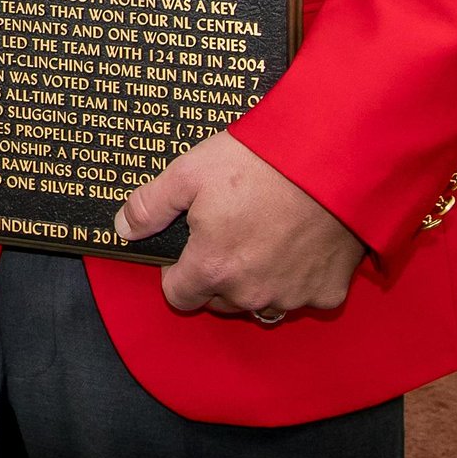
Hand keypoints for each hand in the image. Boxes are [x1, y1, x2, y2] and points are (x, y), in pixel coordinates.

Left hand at [114, 130, 365, 318]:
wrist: (333, 155)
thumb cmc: (260, 160)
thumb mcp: (191, 169)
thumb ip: (151, 204)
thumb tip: (123, 228)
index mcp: (212, 269)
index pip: (179, 295)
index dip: (178, 271)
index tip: (190, 245)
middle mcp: (249, 294)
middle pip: (220, 301)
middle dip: (219, 274)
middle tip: (232, 230)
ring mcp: (291, 296)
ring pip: (262, 302)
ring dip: (259, 280)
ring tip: (267, 234)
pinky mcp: (328, 290)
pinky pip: (305, 295)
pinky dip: (301, 276)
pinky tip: (303, 240)